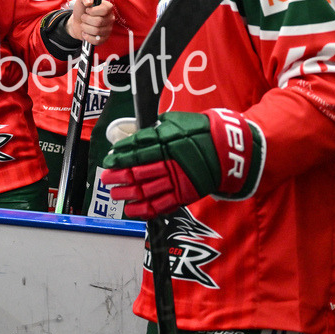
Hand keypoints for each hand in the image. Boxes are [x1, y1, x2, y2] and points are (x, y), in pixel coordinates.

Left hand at [67, 0, 113, 44]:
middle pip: (99, 21)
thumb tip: (89, 1)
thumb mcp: (81, 0)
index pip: (105, 10)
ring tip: (84, 25)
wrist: (77, 22)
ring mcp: (108, 29)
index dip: (93, 11)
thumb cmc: (81, 10)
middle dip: (86, 20)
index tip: (87, 10)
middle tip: (84, 18)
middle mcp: (110, 18)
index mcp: (108, 7)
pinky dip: (87, 37)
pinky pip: (97, 40)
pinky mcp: (104, 39)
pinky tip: (85, 33)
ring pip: (97, 31)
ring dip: (85, 28)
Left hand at [99, 110, 262, 218]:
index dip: (120, 156)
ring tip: (114, 194)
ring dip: (127, 193)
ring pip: (146, 190)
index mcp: (167, 143)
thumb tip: (135, 136)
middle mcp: (170, 163)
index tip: (109, 159)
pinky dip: (144, 210)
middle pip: (137, 172)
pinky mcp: (185, 194)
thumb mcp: (176, 123)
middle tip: (105, 177)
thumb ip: (156, 130)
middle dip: (118, 176)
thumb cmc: (199, 132)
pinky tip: (131, 210)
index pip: (137, 151)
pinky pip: (161, 205)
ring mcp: (177, 180)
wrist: (228, 149)